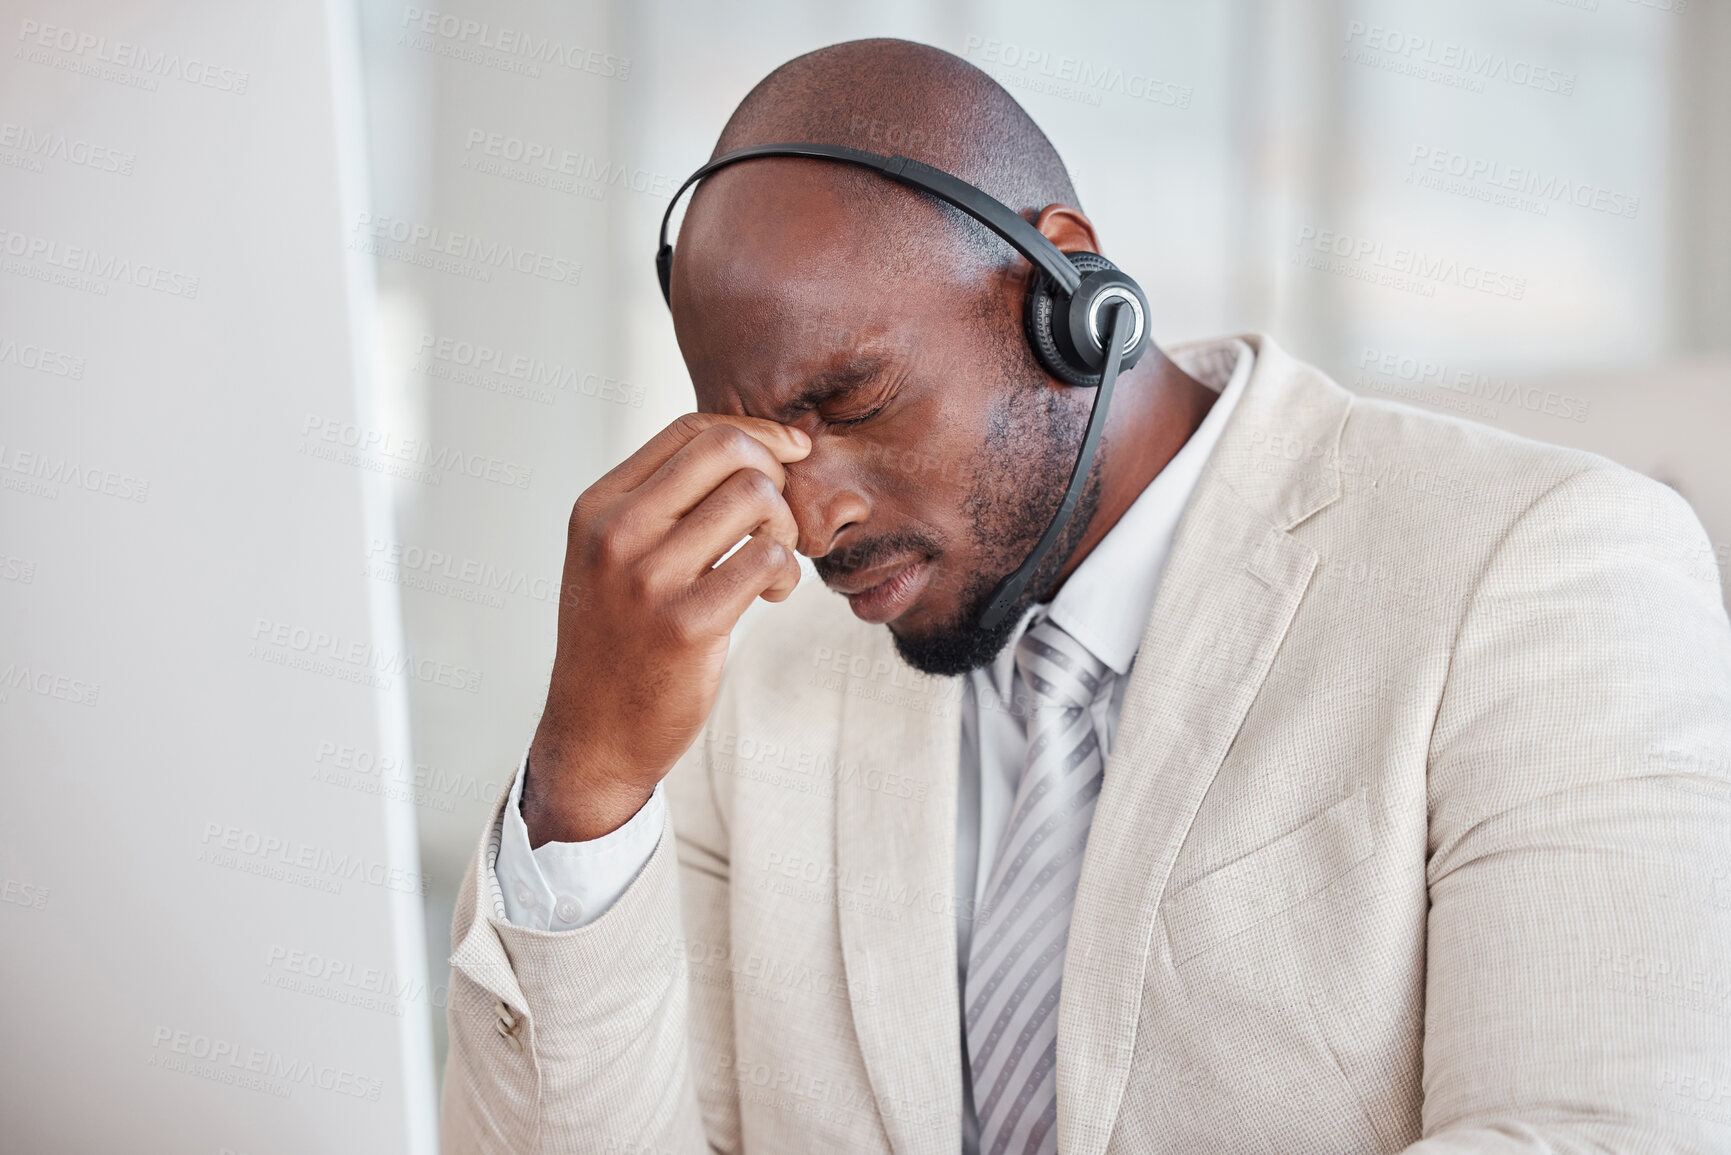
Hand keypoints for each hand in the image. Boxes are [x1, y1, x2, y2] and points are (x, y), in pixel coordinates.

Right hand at [523, 414, 810, 844]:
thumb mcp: (612, 557)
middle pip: (727, 449)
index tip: (787, 457)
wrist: (593, 735)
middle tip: (776, 518)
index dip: (754, 433)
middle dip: (775, 473)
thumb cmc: (618, 641)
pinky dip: (787, 572)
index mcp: (598, 506)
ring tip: (772, 561)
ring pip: (754, 497)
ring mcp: (649, 578)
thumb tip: (752, 448)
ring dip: (784, 526)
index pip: (691, 430)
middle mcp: (616, 532)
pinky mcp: (688, 624)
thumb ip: (662, 503)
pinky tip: (772, 594)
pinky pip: (766, 559)